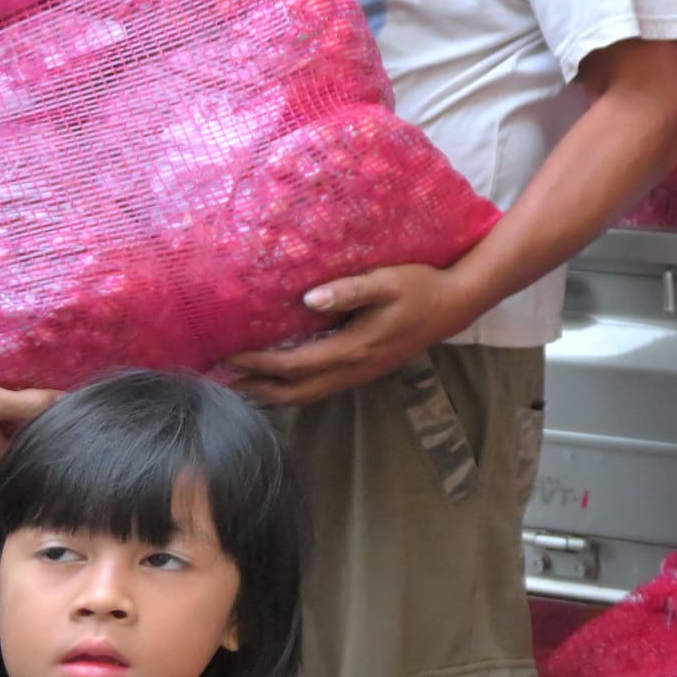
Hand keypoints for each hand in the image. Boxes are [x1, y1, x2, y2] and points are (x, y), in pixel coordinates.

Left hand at [229, 262, 474, 406]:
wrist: (454, 306)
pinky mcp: (365, 371)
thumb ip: (349, 290)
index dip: (258, 363)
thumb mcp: (387, 281)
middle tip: (222, 382)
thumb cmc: (420, 287)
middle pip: (295, 392)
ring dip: (273, 394)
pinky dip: (294, 390)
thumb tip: (309, 298)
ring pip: (308, 395)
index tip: (228, 356)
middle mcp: (353, 368)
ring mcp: (360, 374)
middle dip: (257, 389)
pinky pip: (321, 389)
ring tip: (243, 386)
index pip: (294, 364)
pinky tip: (281, 381)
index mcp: (353, 348)